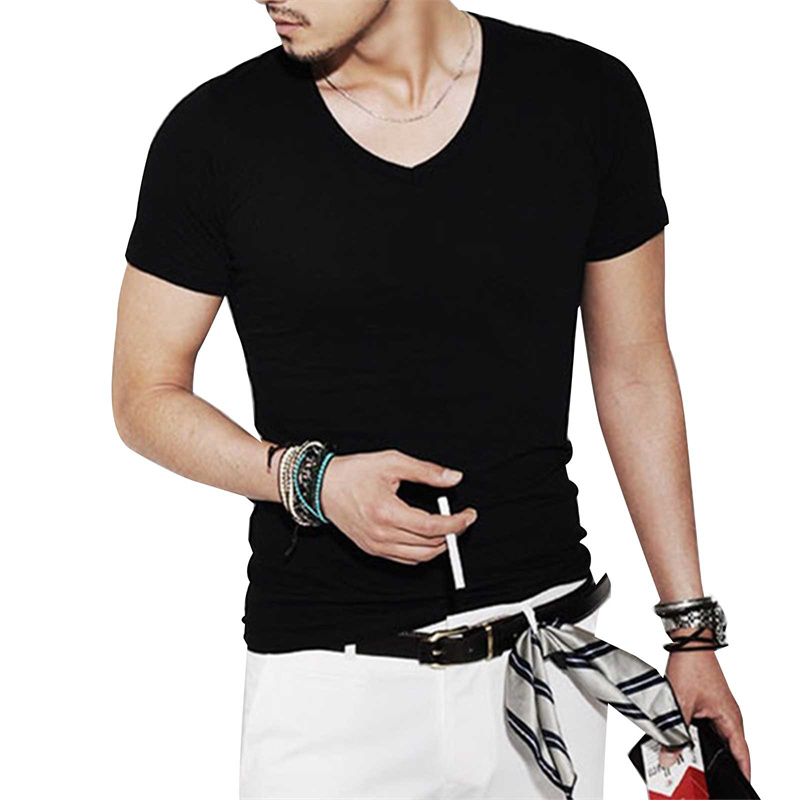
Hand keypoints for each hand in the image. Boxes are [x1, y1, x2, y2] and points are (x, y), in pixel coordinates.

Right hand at [320, 449, 477, 564]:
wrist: (322, 487)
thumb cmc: (353, 472)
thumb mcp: (392, 462)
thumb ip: (426, 471)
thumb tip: (453, 478)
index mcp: (387, 512)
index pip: (432, 527)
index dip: (457, 523)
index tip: (469, 515)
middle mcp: (382, 534)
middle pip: (430, 545)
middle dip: (452, 533)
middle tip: (461, 518)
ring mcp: (376, 546)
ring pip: (420, 557)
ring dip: (440, 545)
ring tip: (448, 527)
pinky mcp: (373, 550)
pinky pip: (406, 559)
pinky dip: (423, 552)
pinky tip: (428, 536)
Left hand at [665, 645, 750, 781]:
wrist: (689, 643)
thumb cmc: (693, 667)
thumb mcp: (680, 704)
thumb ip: (675, 733)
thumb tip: (668, 756)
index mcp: (731, 720)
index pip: (741, 755)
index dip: (740, 772)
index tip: (735, 784)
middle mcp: (730, 716)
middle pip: (727, 748)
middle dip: (715, 761)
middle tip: (700, 772)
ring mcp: (720, 710)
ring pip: (714, 737)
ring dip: (703, 745)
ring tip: (688, 757)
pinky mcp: (709, 703)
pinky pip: (706, 726)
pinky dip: (697, 733)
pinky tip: (683, 737)